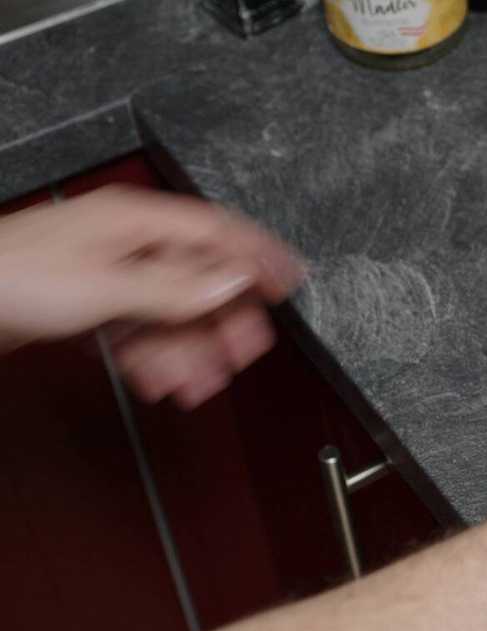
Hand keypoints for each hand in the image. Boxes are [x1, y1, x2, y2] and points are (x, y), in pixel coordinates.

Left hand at [0, 185, 303, 408]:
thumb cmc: (10, 277)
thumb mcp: (104, 286)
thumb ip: (173, 288)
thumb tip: (232, 282)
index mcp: (137, 222)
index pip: (218, 231)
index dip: (259, 256)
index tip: (291, 281)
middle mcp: (126, 243)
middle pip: (198, 278)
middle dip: (224, 320)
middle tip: (246, 353)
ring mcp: (107, 272)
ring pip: (171, 311)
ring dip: (189, 350)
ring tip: (199, 383)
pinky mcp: (88, 303)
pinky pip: (140, 329)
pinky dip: (156, 355)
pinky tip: (160, 377)